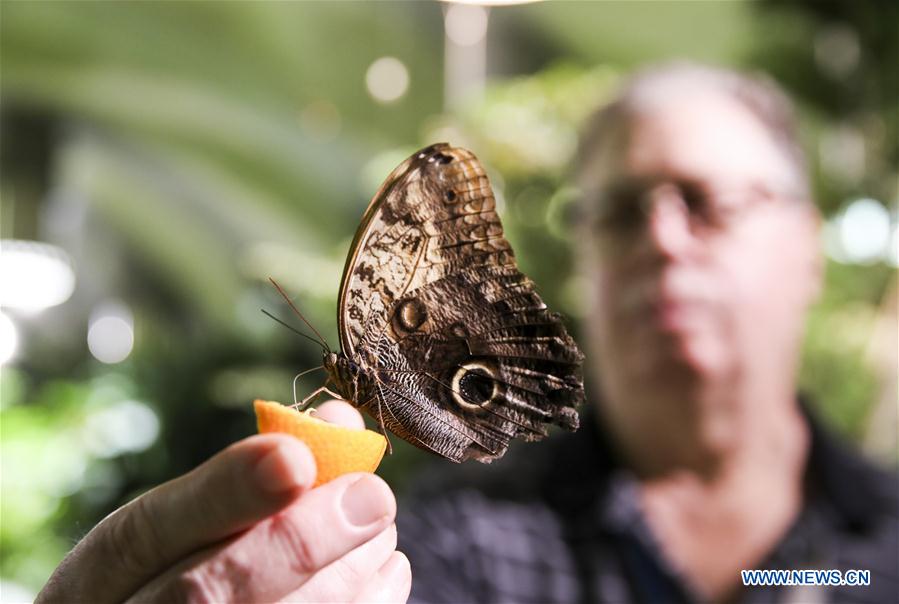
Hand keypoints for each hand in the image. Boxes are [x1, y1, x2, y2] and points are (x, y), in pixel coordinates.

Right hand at [36, 401, 410, 602]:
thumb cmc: (171, 573)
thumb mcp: (179, 519)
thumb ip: (246, 475)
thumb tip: (339, 418)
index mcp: (103, 574)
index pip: (147, 532)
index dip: (226, 495)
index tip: (295, 458)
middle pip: (209, 592)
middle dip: (302, 540)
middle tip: (374, 496)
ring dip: (347, 573)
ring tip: (381, 527)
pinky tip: (385, 569)